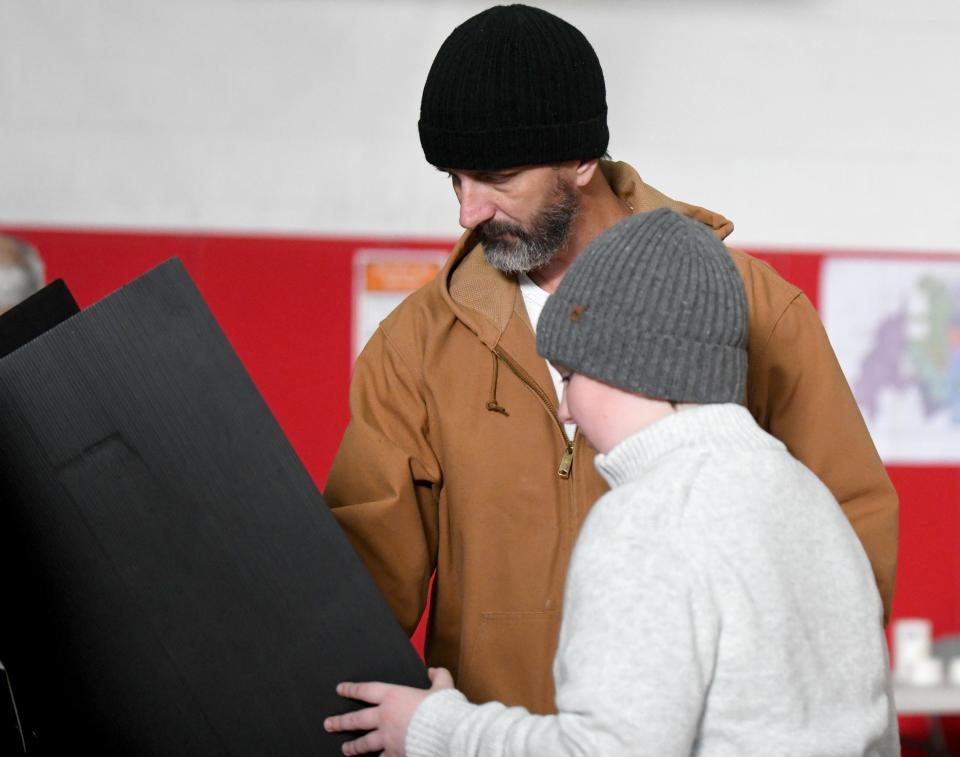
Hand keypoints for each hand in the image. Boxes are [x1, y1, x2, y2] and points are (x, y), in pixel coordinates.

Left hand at [325, 667, 453, 755]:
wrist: (446, 733)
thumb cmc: (443, 708)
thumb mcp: (443, 687)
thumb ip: (438, 676)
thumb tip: (434, 670)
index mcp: (393, 696)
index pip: (366, 690)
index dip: (352, 689)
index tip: (340, 689)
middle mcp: (385, 717)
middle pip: (357, 719)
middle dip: (341, 722)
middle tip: (328, 724)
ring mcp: (387, 738)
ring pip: (364, 743)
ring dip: (353, 747)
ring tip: (344, 750)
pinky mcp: (395, 754)